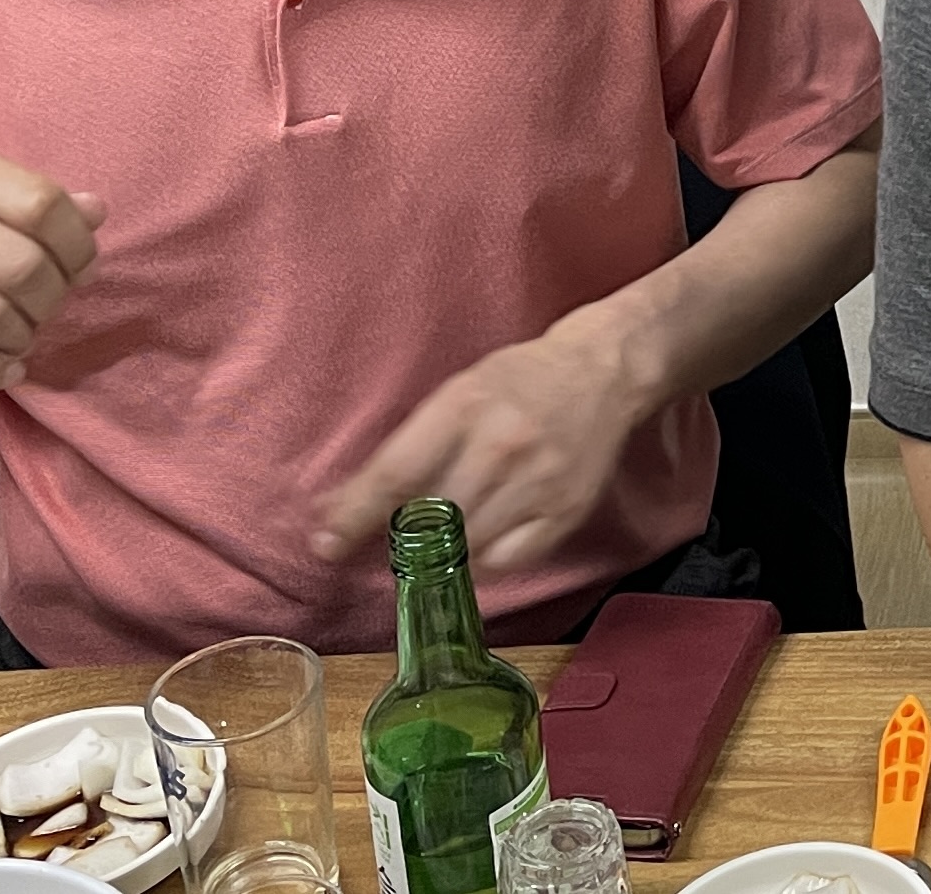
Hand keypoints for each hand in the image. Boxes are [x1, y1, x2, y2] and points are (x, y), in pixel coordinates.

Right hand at [0, 150, 105, 389]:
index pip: (43, 205)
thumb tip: (97, 211)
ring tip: (20, 337)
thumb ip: (28, 199)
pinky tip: (3, 368)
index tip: (76, 267)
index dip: (75, 246)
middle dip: (51, 300)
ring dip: (21, 338)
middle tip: (43, 309)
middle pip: (23, 268)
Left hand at [312, 327, 648, 568]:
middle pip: (431, 519)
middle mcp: (503, 444)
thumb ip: (408, 447)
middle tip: (380, 546)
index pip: (396, 473)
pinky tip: (480, 539)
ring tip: (433, 541)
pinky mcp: (567, 510)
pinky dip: (485, 559)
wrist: (605, 370)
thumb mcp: (458, 393)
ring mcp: (539, 481)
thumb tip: (341, 503)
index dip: (355, 516)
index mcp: (466, 405)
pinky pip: (509, 560)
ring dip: (439, 554)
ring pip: (468, 546)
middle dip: (396, 541)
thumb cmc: (522, 380)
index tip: (326, 543)